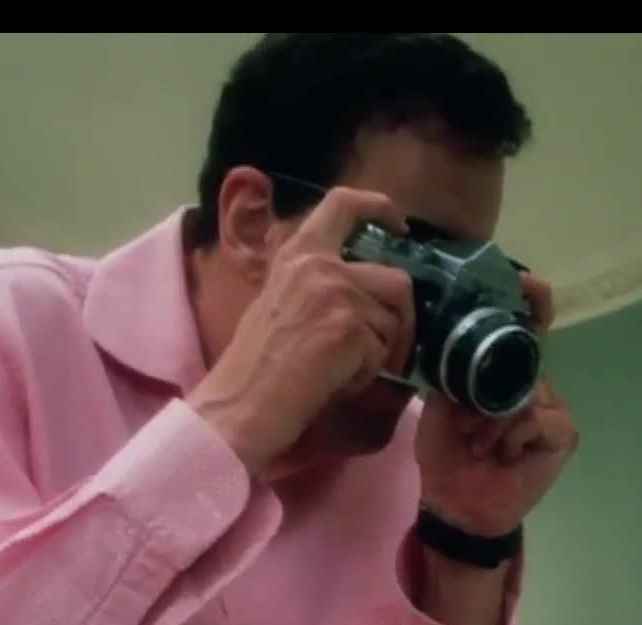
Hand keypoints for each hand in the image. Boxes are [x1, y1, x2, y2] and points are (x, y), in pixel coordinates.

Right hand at [187, 187, 415, 476]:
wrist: (240, 404)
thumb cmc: (256, 364)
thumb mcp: (280, 299)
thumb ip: (319, 280)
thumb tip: (370, 285)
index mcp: (298, 253)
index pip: (344, 203)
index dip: (380, 207)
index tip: (398, 225)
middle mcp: (318, 265)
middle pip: (397, 278)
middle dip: (401, 318)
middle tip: (385, 346)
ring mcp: (336, 294)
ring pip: (397, 318)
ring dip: (382, 349)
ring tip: (346, 366)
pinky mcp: (349, 328)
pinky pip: (385, 351)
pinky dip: (369, 373)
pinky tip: (337, 381)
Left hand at [414, 273, 579, 537]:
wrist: (458, 502)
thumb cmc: (449, 450)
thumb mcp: (443, 400)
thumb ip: (457, 367)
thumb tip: (459, 333)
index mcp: (505, 370)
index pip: (525, 327)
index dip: (530, 301)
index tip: (529, 280)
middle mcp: (534, 382)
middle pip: (526, 359)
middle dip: (493, 388)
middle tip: (471, 421)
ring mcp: (553, 407)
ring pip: (528, 391)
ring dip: (494, 420)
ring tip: (479, 443)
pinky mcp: (563, 433)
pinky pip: (538, 419)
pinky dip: (511, 437)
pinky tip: (501, 455)